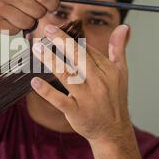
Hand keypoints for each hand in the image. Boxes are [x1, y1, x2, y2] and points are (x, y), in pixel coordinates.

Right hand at [0, 0, 69, 34]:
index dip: (53, 4)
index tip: (51, 5)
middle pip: (38, 11)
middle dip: (37, 12)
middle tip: (26, 6)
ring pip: (28, 24)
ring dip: (26, 21)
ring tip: (15, 11)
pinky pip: (16, 31)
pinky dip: (14, 27)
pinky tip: (5, 17)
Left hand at [30, 24, 130, 143]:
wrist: (113, 132)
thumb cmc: (114, 99)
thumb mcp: (121, 72)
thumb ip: (119, 48)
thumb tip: (124, 26)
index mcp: (108, 70)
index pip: (88, 50)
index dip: (71, 39)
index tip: (56, 29)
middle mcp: (98, 82)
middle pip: (78, 57)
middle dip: (62, 41)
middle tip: (47, 28)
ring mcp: (86, 98)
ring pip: (66, 75)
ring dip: (50, 60)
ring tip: (37, 48)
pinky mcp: (76, 112)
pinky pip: (59, 100)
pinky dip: (46, 91)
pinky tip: (34, 81)